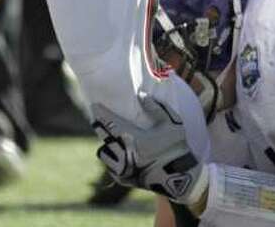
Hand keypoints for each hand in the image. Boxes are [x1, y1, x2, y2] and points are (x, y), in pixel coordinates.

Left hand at [92, 93, 208, 204]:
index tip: (94, 105)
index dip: (101, 114)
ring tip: (110, 137)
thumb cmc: (177, 147)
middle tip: (97, 118)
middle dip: (99, 126)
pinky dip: (112, 158)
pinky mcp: (123, 180)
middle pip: (104, 137)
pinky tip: (117, 153)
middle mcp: (124, 154)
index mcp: (134, 138)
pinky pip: (110, 166)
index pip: (111, 123)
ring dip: (106, 144)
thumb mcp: (171, 123)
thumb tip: (141, 94)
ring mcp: (122, 169)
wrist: (180, 178)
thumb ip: (155, 107)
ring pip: (104, 153)